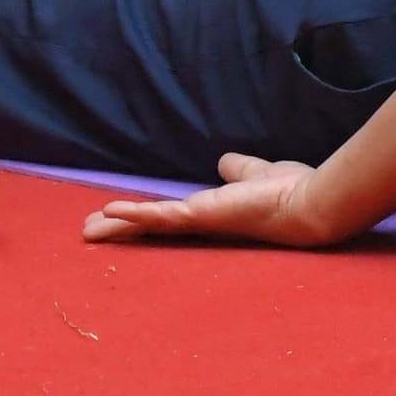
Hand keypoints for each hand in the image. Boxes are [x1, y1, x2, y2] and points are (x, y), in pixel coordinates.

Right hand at [81, 151, 357, 247]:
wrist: (307, 205)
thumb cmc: (288, 192)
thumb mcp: (255, 174)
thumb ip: (239, 169)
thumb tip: (226, 162)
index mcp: (212, 212)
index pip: (169, 216)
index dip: (143, 217)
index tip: (117, 218)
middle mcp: (201, 221)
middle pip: (151, 226)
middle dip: (121, 229)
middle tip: (89, 233)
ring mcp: (199, 222)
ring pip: (149, 225)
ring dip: (118, 227)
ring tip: (88, 231)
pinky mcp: (200, 216)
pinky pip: (160, 216)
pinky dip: (134, 214)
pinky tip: (109, 213)